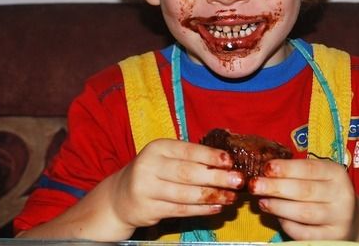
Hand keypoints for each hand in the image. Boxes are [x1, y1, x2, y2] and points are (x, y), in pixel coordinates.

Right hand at [110, 139, 244, 229]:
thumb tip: (226, 162)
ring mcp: (147, 188)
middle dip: (217, 177)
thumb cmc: (153, 172)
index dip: (211, 156)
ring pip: (186, 194)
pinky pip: (181, 210)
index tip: (230, 161)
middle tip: (238, 181)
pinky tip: (216, 207)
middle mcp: (150, 166)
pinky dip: (201, 209)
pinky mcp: (148, 208)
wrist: (121, 196)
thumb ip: (190, 158)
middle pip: (189, 173)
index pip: (189, 151)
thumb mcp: (166, 157)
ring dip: (212, 196)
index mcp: (158, 148)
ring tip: (231, 197)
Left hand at [248, 158, 356, 240]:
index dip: (287, 168)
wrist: (350, 217)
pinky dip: (287, 224)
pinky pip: (304, 232)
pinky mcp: (332, 237)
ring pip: (303, 212)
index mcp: (336, 173)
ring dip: (278, 206)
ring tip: (262, 201)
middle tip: (255, 185)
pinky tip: (277, 216)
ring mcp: (339, 218)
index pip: (309, 168)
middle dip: (276, 187)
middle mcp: (341, 195)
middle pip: (305, 190)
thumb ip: (296, 173)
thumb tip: (266, 172)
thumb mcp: (318, 175)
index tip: (267, 167)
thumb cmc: (325, 191)